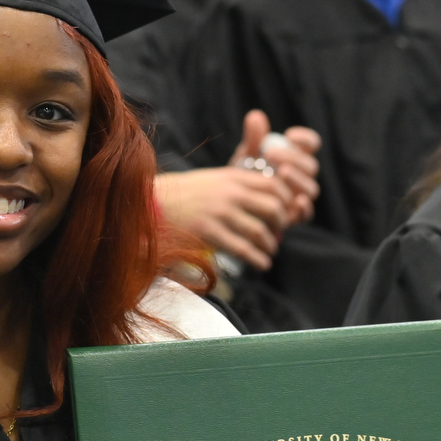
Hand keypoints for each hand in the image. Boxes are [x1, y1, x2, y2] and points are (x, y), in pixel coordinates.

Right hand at [155, 168, 289, 268]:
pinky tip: (262, 264)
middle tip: (279, 233)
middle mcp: (230, 193)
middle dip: (281, 224)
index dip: (286, 201)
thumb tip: (266, 200)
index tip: (285, 212)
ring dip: (270, 245)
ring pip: (260, 232)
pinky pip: (243, 249)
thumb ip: (239, 184)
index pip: (274, 185)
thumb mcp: (214, 179)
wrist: (153, 203)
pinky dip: (257, 259)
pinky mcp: (209, 232)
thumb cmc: (184, 194)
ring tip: (269, 251)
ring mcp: (220, 213)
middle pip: (273, 208)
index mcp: (233, 177)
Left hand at [236, 110, 319, 224]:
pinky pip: (306, 214)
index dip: (305, 140)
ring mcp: (299, 197)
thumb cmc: (244, 176)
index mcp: (295, 158)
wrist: (234, 206)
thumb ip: (253, 138)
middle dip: (294, 158)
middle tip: (271, 154)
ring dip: (298, 179)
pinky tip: (297, 201)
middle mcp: (301, 176)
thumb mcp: (246, 156)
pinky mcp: (294, 216)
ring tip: (281, 172)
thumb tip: (255, 116)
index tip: (289, 135)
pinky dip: (305, 208)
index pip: (311, 145)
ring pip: (311, 189)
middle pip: (310, 166)